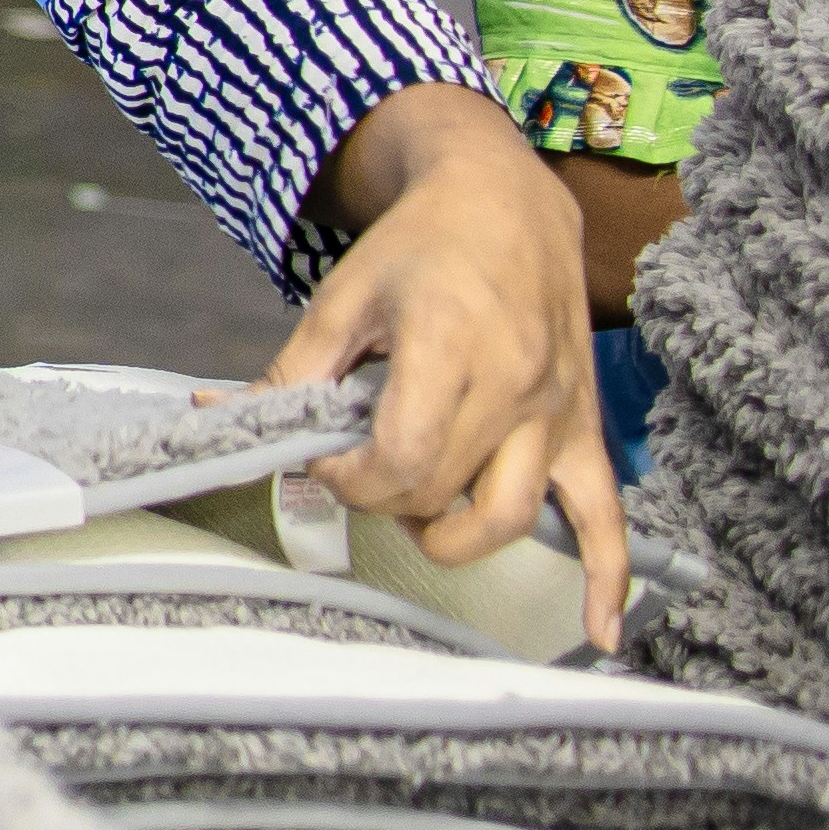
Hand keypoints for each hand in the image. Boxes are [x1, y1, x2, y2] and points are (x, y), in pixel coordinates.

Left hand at [261, 84, 628, 652]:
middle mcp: (512, 388)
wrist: (504, 202)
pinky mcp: (584, 428)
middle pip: (441, 494)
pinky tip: (605, 628)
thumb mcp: (341, 298)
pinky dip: (609, 576)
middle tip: (355, 467)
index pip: (399, 460)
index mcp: (449, 349)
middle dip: (381, 498)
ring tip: (416, 510)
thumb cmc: (421, 245)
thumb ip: (291, 371)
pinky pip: (608, 515)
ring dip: (452, 536)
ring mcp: (555, 414)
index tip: (323, 459)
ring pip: (510, 517)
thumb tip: (219, 418)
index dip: (347, 478)